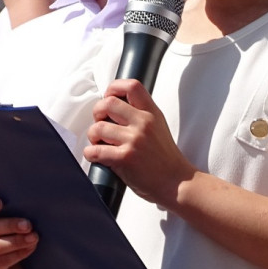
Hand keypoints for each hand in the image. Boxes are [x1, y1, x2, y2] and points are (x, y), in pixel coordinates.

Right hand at [0, 193, 40, 268]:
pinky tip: (29, 249)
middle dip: (11, 225)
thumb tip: (29, 205)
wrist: (18, 267)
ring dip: (17, 241)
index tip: (0, 204)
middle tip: (28, 225)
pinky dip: (18, 254)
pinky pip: (0, 261)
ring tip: (34, 238)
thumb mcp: (11, 221)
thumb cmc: (14, 236)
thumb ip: (13, 211)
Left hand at [84, 79, 195, 206]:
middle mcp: (143, 123)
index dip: (114, 87)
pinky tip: (96, 155)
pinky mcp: (125, 158)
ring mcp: (134, 140)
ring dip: (93, 136)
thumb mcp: (159, 127)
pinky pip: (96, 150)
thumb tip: (114, 107)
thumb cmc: (165, 158)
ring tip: (99, 142)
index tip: (108, 96)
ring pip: (98, 128)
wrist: (177, 182)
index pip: (132, 86)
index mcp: (152, 113)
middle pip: (109, 103)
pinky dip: (90, 153)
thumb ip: (141, 114)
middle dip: (97, 112)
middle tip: (100, 122)